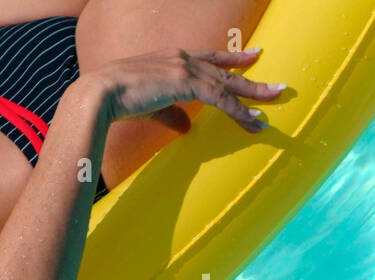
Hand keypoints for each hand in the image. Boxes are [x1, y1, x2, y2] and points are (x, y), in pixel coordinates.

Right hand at [88, 47, 284, 133]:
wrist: (99, 94)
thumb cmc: (114, 100)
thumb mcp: (148, 107)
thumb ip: (170, 114)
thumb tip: (186, 127)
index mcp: (171, 58)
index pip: (208, 57)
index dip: (231, 59)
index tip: (252, 56)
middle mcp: (182, 58)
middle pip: (224, 69)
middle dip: (251, 77)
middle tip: (275, 85)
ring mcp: (185, 68)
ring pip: (227, 83)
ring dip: (253, 94)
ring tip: (275, 100)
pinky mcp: (186, 83)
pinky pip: (220, 98)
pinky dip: (238, 110)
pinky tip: (252, 119)